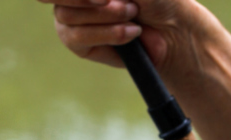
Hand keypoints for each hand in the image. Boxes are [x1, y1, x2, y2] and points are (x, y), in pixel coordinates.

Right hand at [39, 0, 199, 70]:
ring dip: (107, 16)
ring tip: (133, 15)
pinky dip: (108, 33)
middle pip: (61, 0)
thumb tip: (95, 1)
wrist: (170, 27)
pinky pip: (78, 37)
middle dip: (97, 3)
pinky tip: (131, 32)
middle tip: (129, 5)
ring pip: (69, 16)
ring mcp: (69, 20)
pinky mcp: (77, 44)